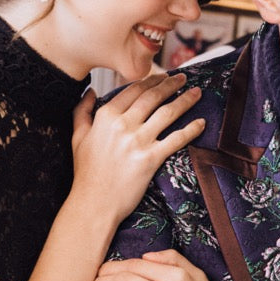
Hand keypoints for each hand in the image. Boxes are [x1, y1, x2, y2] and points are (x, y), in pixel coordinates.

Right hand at [71, 75, 204, 227]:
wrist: (93, 204)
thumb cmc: (86, 174)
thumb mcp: (78, 138)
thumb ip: (82, 111)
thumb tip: (90, 91)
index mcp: (105, 116)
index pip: (132, 90)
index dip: (150, 81)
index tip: (161, 76)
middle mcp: (122, 124)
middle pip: (152, 97)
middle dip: (171, 84)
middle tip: (183, 78)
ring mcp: (138, 141)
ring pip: (167, 113)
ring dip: (185, 100)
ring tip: (197, 92)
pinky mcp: (151, 158)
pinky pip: (176, 139)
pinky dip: (191, 129)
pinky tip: (201, 123)